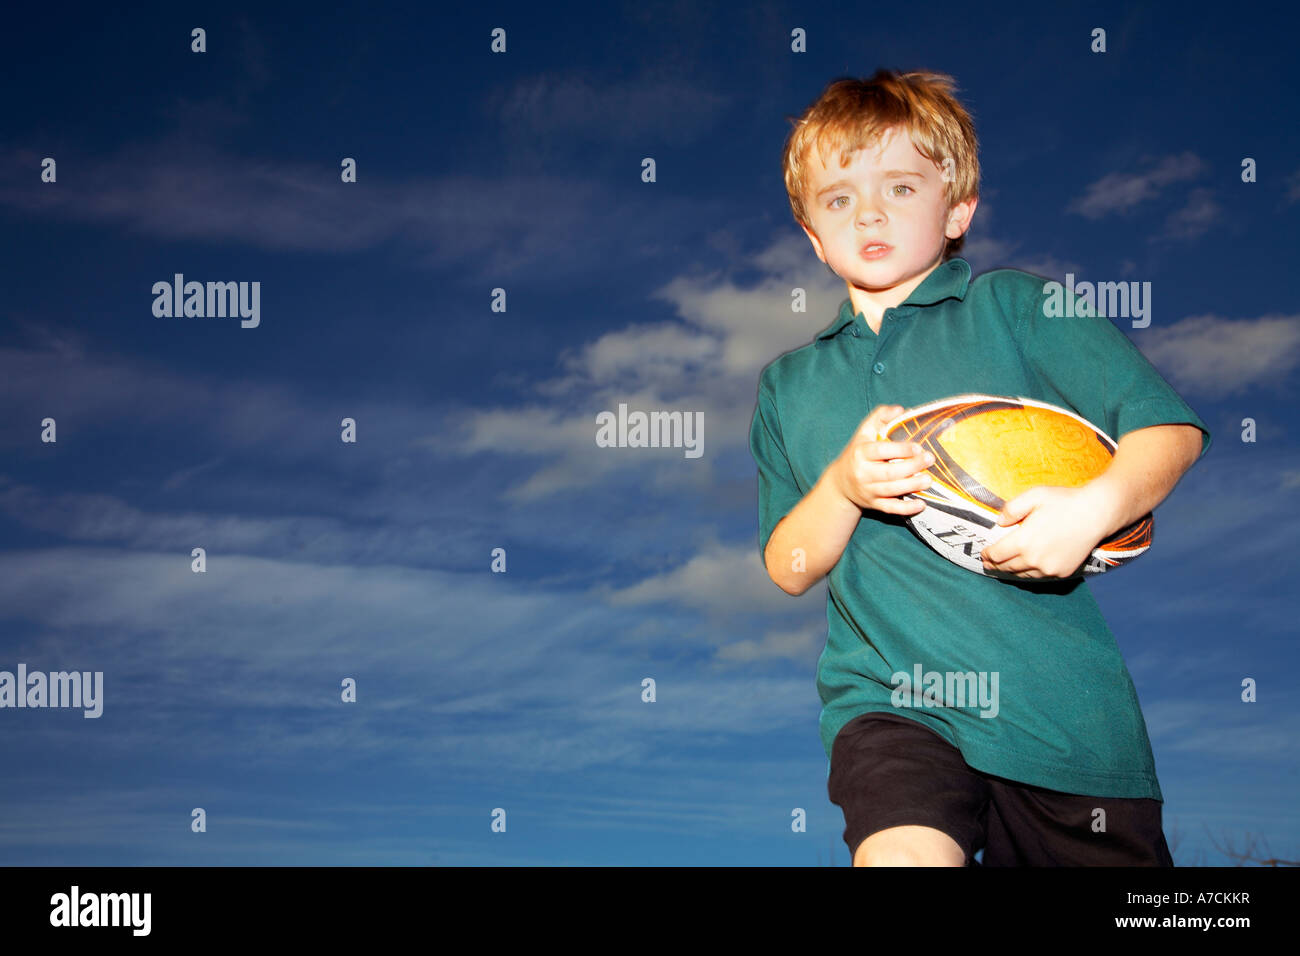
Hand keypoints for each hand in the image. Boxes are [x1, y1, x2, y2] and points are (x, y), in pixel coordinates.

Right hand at [829, 404, 933, 515]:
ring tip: (929, 480)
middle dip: (911, 467)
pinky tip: (921, 504)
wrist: (841, 483)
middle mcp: (862, 473)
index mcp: (861, 453)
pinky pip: (891, 509)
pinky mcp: (874, 505)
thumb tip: (901, 410)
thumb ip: (881, 416)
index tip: (918, 447)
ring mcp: (868, 491)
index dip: (900, 450)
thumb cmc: (859, 452)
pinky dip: (906, 508)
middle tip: (930, 460)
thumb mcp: (865, 431)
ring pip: (891, 490)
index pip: (881, 451)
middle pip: (888, 472)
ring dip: (911, 486)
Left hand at [980, 484, 1117, 578]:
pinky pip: (1039, 576)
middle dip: (995, 565)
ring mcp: (1049, 568)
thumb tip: (999, 522)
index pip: (997, 554)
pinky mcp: (1062, 572)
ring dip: (1010, 571)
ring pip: (1022, 574)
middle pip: (1007, 567)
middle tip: (988, 563)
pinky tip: (1025, 568)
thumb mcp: (1033, 496)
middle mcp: (1034, 559)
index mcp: (1024, 541)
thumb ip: (1011, 509)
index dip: (987, 555)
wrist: (1097, 513)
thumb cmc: (1064, 501)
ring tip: (1003, 567)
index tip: (983, 553)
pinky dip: (1029, 572)